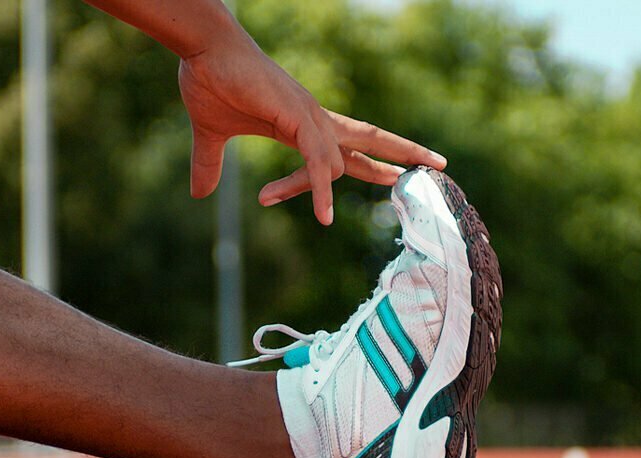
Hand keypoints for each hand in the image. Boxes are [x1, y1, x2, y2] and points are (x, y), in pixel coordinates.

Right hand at [178, 36, 446, 224]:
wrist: (203, 53)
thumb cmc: (210, 82)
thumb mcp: (213, 135)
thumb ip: (210, 165)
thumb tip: (198, 194)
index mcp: (304, 122)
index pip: (351, 145)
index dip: (376, 161)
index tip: (400, 174)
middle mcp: (316, 118)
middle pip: (372, 137)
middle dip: (406, 153)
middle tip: (441, 166)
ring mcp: (310, 118)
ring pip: (338, 164)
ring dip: (322, 195)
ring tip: (325, 221)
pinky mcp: (298, 120)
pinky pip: (320, 164)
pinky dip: (323, 190)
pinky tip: (325, 217)